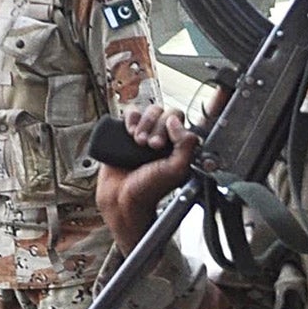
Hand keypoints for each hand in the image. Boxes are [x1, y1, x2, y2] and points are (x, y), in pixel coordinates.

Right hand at [95, 104, 197, 251]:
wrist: (121, 198)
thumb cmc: (148, 190)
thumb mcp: (176, 170)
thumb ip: (185, 146)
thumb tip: (176, 123)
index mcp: (178, 146)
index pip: (181, 121)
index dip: (172, 128)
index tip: (163, 144)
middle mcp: (163, 137)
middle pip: (165, 113)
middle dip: (157, 127)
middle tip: (151, 146)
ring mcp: (145, 133)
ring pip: (149, 110)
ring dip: (144, 123)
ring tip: (139, 142)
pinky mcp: (127, 132)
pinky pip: (131, 113)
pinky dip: (130, 119)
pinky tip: (129, 133)